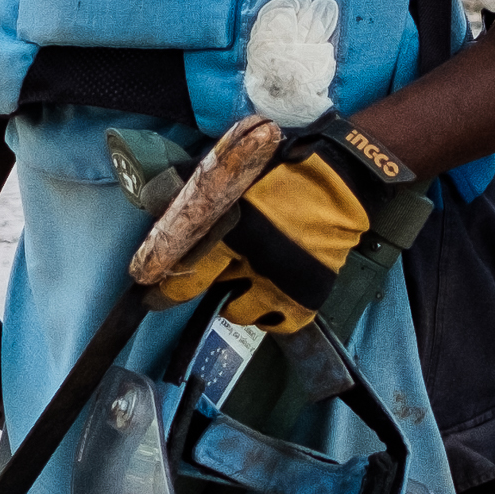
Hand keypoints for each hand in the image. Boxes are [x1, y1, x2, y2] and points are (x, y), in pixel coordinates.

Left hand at [144, 117, 418, 334]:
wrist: (341, 178)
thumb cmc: (286, 169)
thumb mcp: (239, 174)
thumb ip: (202, 190)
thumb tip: (158, 197)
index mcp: (234, 229)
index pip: (186, 275)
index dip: (165, 288)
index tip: (153, 293)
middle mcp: (254, 261)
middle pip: (212, 295)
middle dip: (205, 286)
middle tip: (213, 273)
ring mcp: (281, 282)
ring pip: (240, 313)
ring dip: (236, 300)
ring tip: (244, 280)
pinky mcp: (306, 295)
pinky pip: (278, 323)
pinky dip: (270, 315)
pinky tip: (268, 296)